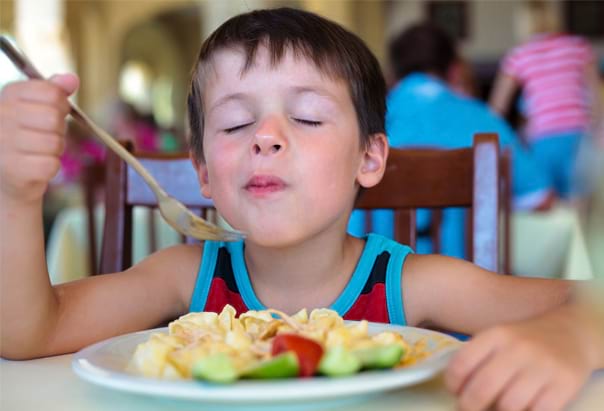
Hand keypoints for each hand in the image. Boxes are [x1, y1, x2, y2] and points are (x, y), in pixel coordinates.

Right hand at [0, 74, 78, 203]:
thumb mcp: (36, 108)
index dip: (61, 105)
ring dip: (54, 150)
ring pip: (54, 142)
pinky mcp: (12, 169)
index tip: (53, 113)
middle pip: (54, 117)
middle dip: (58, 129)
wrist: (6, 176)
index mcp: (8, 94)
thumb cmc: (25, 137)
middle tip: (46, 135)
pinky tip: (35, 166)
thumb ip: (53, 91)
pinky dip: (50, 167)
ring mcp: (3, 143)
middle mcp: (0, 115)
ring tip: (38, 151)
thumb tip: (72, 79)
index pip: (50, 92)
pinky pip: (51, 164)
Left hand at [445, 307, 595, 410]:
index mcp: (496, 335)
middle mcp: (518, 348)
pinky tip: (522, 408)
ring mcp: (543, 366)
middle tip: (470, 409)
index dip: (453, 383)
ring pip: (509, 405)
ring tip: (497, 407)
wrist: (570, 333)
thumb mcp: (498, 339)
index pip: (462, 363)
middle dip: (470, 406)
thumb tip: (456, 389)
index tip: (455, 392)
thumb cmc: (525, 341)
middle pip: (482, 389)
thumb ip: (477, 358)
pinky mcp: (564, 384)